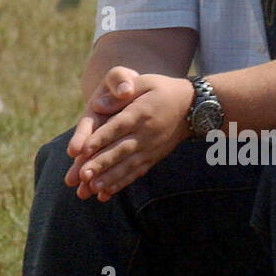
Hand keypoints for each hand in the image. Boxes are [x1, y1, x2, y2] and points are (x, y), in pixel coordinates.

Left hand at [65, 71, 193, 198]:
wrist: (193, 107)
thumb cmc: (162, 90)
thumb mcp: (144, 82)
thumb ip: (121, 92)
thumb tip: (96, 104)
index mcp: (140, 113)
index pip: (117, 127)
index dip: (100, 138)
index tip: (83, 150)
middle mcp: (145, 134)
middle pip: (120, 150)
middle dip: (101, 164)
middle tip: (83, 175)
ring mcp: (150, 149)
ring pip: (127, 165)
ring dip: (109, 178)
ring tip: (93, 189)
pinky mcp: (153, 158)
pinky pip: (136, 172)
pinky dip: (121, 183)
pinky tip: (106, 193)